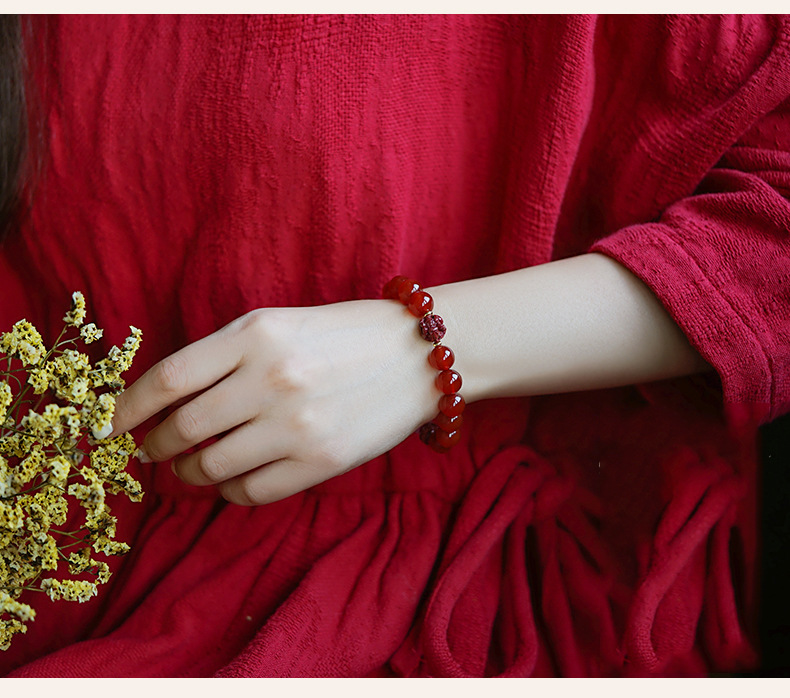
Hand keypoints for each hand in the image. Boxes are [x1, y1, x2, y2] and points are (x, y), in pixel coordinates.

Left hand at [107, 300, 437, 504]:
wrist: (417, 356)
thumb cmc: (341, 335)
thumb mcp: (277, 323)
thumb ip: (222, 354)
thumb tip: (165, 399)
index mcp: (256, 336)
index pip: (169, 378)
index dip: (129, 408)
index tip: (114, 426)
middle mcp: (272, 380)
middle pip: (183, 429)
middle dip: (156, 446)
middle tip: (153, 450)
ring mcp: (297, 425)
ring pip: (211, 467)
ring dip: (190, 472)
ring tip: (193, 466)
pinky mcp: (321, 462)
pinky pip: (250, 492)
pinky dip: (229, 491)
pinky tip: (232, 478)